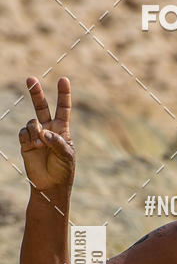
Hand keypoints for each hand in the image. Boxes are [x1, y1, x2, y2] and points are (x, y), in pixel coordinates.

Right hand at [19, 77, 74, 191]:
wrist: (50, 185)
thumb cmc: (63, 170)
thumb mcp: (66, 156)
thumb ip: (57, 142)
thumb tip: (44, 132)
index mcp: (62, 129)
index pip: (63, 108)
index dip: (63, 94)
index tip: (63, 80)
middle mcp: (48, 129)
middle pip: (41, 106)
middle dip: (36, 93)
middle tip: (30, 79)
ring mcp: (36, 135)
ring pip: (31, 121)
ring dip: (35, 130)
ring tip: (40, 144)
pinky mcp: (26, 143)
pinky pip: (23, 132)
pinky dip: (28, 137)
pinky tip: (33, 145)